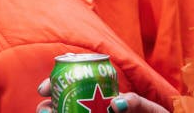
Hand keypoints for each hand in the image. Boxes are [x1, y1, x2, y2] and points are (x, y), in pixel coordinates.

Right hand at [35, 79, 166, 112]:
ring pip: (67, 112)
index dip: (54, 84)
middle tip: (45, 109)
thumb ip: (138, 103)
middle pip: (62, 104)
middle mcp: (92, 109)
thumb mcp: (150, 110)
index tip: (43, 89)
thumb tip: (117, 104)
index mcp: (102, 96)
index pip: (70, 84)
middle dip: (47, 106)